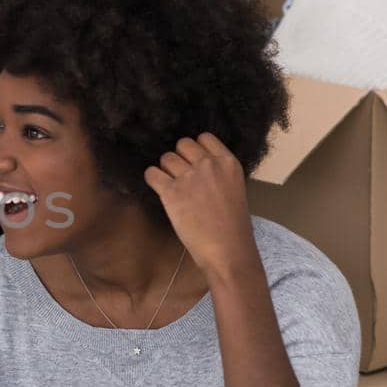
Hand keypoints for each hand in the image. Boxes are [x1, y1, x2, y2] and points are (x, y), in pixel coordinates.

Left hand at [144, 133, 259, 279]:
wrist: (227, 250)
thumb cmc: (232, 227)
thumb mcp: (234, 189)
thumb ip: (217, 173)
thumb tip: (196, 167)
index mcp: (228, 162)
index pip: (204, 137)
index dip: (195, 149)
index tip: (193, 162)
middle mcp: (209, 164)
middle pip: (182, 144)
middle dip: (179, 158)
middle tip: (181, 176)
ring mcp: (189, 176)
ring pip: (166, 157)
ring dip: (166, 170)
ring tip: (172, 187)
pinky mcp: (171, 192)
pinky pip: (152, 173)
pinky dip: (152, 179)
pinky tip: (159, 189)